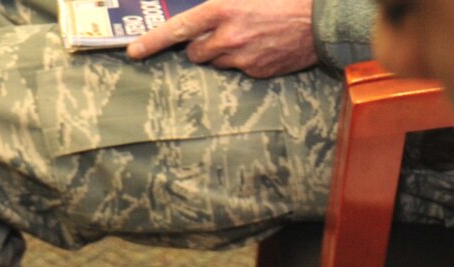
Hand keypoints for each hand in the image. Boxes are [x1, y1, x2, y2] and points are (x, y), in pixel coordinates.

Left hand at [126, 0, 316, 78]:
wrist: (319, 22)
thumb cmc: (281, 0)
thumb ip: (218, 5)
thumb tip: (202, 14)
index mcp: (221, 11)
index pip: (177, 29)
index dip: (152, 42)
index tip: (134, 51)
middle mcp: (227, 38)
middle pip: (195, 52)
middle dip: (199, 46)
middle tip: (216, 34)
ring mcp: (242, 59)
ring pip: (216, 62)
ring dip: (222, 53)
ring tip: (245, 37)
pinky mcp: (257, 73)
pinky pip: (239, 70)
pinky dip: (244, 60)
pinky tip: (261, 46)